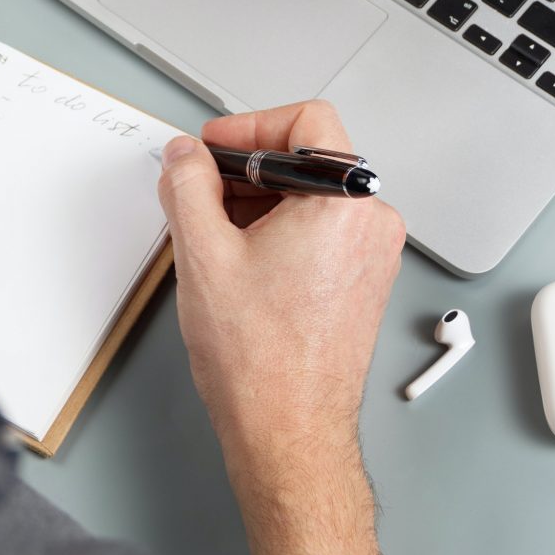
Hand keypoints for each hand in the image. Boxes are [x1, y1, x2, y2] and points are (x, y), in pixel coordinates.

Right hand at [157, 101, 404, 554]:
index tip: (214, 147)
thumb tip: (183, 155)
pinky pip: (319, 227)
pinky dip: (277, 228)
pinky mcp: (361, 278)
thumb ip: (187, 184)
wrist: (288, 434)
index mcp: (344, 204)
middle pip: (306, 158)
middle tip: (200, 190)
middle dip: (244, 170)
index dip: (251, 125)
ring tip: (214, 233)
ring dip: (256, 201)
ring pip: (309, 195)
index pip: (307, 120)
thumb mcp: (202, 253)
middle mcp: (370, 222)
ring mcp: (371, 253)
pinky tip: (238, 257)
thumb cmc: (260, 362)